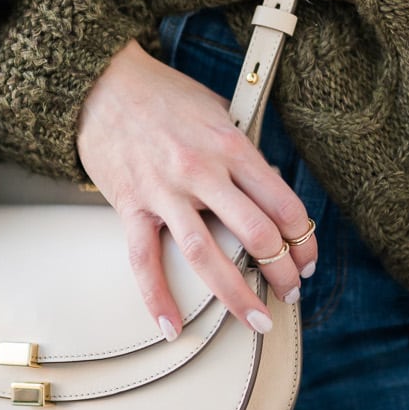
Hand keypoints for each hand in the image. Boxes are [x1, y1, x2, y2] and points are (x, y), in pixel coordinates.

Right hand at [76, 39, 317, 338]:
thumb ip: (242, 149)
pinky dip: (158, 298)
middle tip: (291, 292)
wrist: (102, 82)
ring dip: (237, 294)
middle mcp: (202, 171)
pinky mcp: (131, 206)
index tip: (306, 261)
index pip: (283, 204)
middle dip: (282, 271)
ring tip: (256, 320)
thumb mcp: (217, 110)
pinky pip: (145, 261)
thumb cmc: (163, 94)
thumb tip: (268, 185)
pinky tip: (173, 327)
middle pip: (256, 234)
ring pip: (207, 255)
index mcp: (231, 145)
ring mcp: (165, 192)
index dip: (303, 240)